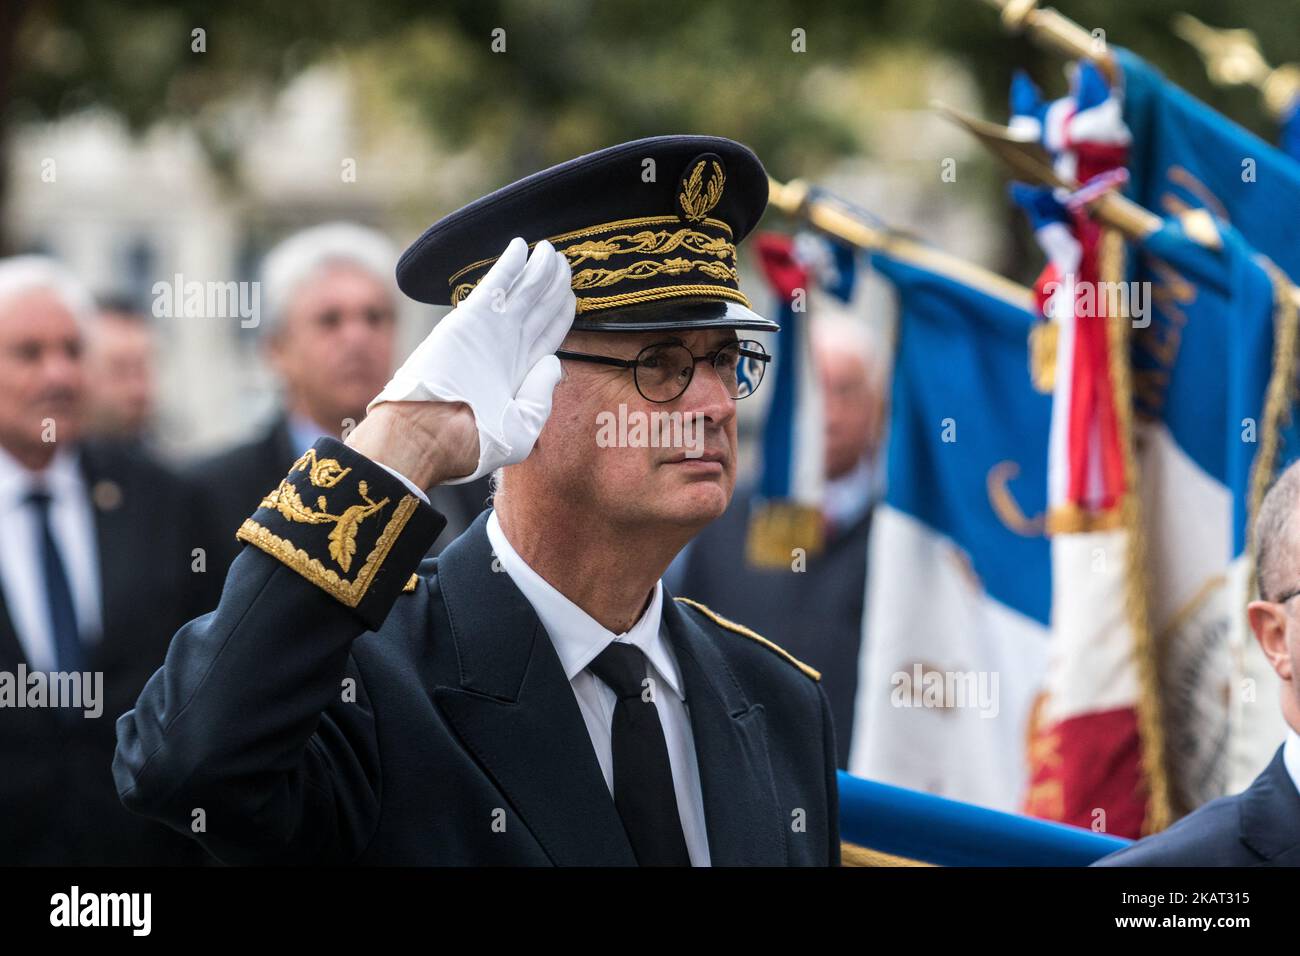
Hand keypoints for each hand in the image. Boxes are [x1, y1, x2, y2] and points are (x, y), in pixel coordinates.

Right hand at [356, 237, 575, 486]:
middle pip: (539, 307)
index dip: (562, 311)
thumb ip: (542, 396)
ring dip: (540, 269)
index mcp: (519, 372)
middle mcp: (507, 348)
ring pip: (524, 291)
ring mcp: (490, 332)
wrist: (429, 438)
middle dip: (554, 283)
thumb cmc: (473, 444)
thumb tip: (555, 363)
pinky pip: (497, 285)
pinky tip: (523, 246)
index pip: (549, 333)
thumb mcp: (522, 429)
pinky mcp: (471, 320)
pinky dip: (510, 265)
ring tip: (552, 251)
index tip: (573, 292)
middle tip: (564, 261)